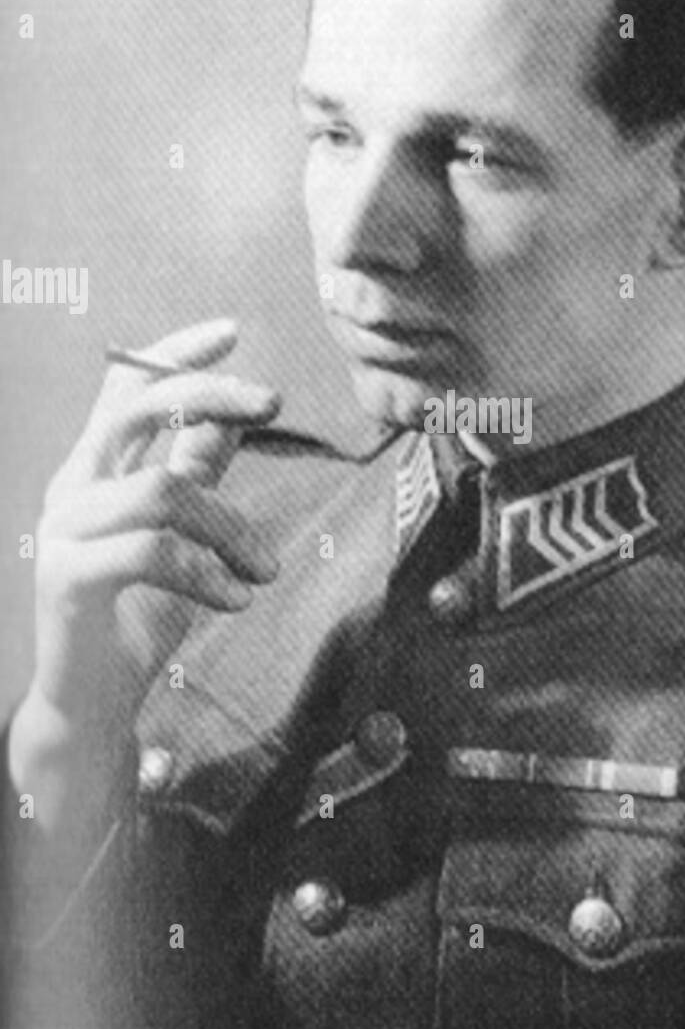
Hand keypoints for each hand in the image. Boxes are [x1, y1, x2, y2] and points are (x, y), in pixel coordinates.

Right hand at [10, 318, 280, 830]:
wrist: (93, 698)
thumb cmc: (137, 612)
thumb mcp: (181, 534)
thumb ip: (195, 473)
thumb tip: (231, 419)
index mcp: (96, 468)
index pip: (125, 387)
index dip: (173, 353)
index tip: (231, 330)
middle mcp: (73, 486)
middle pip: (136, 411)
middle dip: (210, 392)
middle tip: (274, 401)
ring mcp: (65, 529)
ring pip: (163, 491)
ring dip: (231, 526)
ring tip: (266, 570)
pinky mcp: (70, 577)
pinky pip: (152, 553)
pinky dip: (208, 574)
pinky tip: (238, 598)